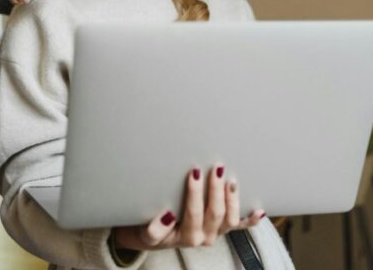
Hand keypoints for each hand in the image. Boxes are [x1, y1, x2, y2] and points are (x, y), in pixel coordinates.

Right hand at [113, 166, 264, 250]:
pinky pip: (240, 226)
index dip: (195, 192)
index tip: (195, 172)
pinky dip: (250, 219)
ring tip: (231, 179)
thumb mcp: (146, 231)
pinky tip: (260, 210)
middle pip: (214, 212)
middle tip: (216, 168)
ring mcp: (215, 232)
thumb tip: (167, 216)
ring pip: (229, 218)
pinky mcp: (222, 229)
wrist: (154, 238)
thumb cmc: (149, 228)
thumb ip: (155, 228)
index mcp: (187, 235)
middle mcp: (204, 236)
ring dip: (232, 198)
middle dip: (216, 189)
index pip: (194, 212)